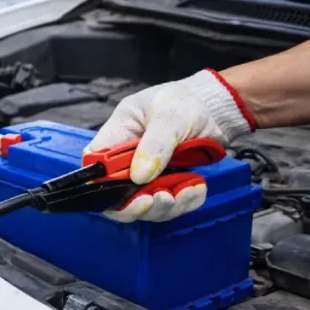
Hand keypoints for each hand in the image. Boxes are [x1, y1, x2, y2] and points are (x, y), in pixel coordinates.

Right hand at [85, 69, 254, 221]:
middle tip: (161, 199)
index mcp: (117, 136)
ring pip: (146, 205)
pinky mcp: (168, 184)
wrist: (214, 108)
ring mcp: (148, 175)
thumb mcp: (169, 117)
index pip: (95, 165)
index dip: (101, 184)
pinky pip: (173, 205)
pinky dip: (186, 202)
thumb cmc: (184, 103)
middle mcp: (127, 160)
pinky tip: (197, 188)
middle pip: (117, 194)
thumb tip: (139, 176)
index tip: (124, 191)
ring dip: (166, 206)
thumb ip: (154, 145)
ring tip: (187, 191)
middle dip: (138, 204)